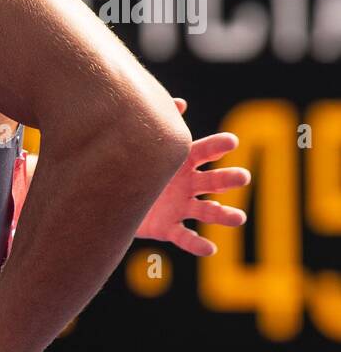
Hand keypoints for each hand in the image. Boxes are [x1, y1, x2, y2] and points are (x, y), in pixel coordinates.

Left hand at [136, 98, 249, 255]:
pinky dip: (197, 244)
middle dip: (229, 179)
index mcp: (183, 161)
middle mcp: (187, 184)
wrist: (109, 195)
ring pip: (207, 211)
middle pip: (214, 181)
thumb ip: (160, 125)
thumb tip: (180, 103)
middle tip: (243, 177)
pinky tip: (210, 248)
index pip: (206, 151)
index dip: (218, 145)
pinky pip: (185, 237)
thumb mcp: (141, 143)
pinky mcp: (168, 228)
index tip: (232, 141)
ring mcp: (180, 207)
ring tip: (239, 218)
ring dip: (224, 215)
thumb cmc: (131, 164)